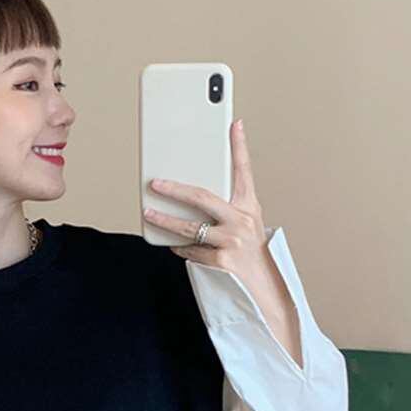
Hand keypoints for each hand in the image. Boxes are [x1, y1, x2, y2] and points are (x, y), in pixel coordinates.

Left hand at [142, 118, 267, 271]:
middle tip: (155, 183)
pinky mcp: (220, 261)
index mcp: (249, 206)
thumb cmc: (250, 250)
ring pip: (188, 227)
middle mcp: (242, 221)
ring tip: (148, 214)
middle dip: (174, 189)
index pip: (244, 170)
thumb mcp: (247, 223)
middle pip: (202, 197)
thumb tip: (191, 195)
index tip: (233, 123)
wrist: (263, 286)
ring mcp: (231, 241)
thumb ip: (227, 207)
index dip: (239, 146)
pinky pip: (190, 250)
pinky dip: (179, 247)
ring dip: (164, 220)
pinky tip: (173, 244)